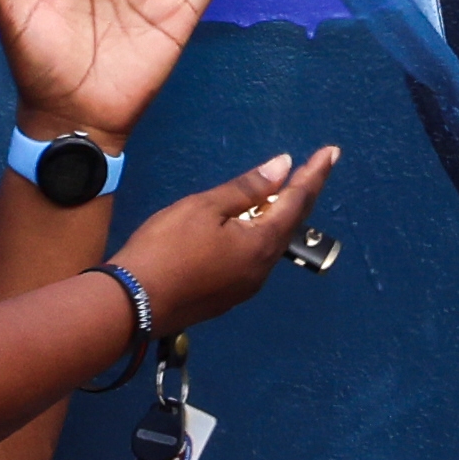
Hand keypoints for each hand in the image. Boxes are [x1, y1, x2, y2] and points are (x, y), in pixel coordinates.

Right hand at [111, 144, 340, 331]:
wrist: (128, 306)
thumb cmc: (164, 249)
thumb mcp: (203, 208)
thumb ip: (247, 188)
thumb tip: (284, 167)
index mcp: (262, 244)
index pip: (298, 201)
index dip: (314, 174)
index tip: (331, 153)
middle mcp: (262, 269)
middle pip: (289, 224)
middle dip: (302, 194)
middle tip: (313, 168)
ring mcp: (244, 287)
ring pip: (271, 243)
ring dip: (278, 216)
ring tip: (282, 192)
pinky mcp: (225, 297)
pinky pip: (253, 259)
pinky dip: (258, 235)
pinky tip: (248, 226)